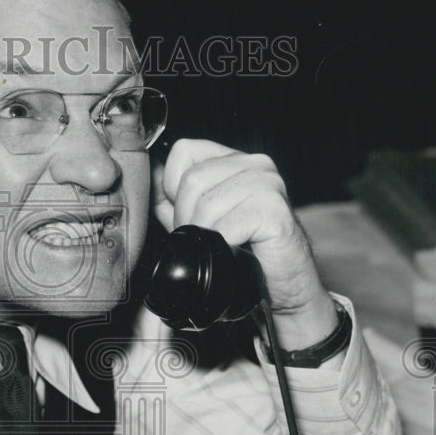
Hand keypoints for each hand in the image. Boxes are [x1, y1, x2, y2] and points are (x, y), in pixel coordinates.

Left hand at [152, 139, 339, 350]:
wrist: (284, 284)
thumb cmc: (246, 252)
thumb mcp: (202, 220)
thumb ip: (174, 199)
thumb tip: (151, 178)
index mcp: (235, 160)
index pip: (184, 150)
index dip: (172, 186)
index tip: (185, 214)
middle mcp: (255, 164)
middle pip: (193, 180)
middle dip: (185, 217)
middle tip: (201, 240)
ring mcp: (268, 184)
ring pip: (207, 204)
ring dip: (203, 235)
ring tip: (216, 248)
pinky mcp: (275, 210)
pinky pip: (226, 226)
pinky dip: (220, 246)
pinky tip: (230, 253)